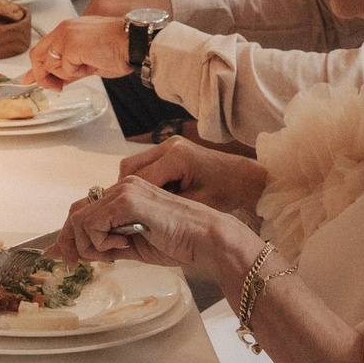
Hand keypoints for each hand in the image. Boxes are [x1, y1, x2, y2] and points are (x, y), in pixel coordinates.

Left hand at [21, 16, 134, 89]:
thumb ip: (65, 69)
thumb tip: (50, 81)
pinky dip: (76, 73)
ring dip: (67, 74)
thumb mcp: (86, 62)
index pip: (42, 48)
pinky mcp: (71, 46)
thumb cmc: (117, 49)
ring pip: (50, 65)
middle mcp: (63, 30)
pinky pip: (64, 69)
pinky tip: (91, 64)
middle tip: (57, 87)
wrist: (134, 43)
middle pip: (37, 56)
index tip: (29, 80)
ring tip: (87, 66)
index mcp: (67, 30)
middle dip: (43, 76)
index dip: (36, 68)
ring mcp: (66, 37)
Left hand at [51, 175, 234, 271]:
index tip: (62, 256)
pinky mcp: (128, 201)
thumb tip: (81, 253)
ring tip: (114, 254)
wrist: (207, 240)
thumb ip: (109, 246)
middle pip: (76, 211)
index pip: (84, 209)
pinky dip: (100, 241)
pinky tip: (123, 246)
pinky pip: (94, 223)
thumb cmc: (179, 243)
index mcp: (125, 194)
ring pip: (81, 219)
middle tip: (72, 263)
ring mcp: (125, 191)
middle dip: (69, 241)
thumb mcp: (135, 247)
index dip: (69, 234)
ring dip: (89, 244)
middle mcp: (122, 186)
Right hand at [112, 136, 268, 218]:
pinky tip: (147, 198)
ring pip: (134, 164)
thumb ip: (166, 206)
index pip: (140, 179)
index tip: (120, 217)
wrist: (243, 178)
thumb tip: (135, 216)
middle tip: (122, 213)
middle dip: (123, 191)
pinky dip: (142, 180)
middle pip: (130, 167)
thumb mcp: (195, 204)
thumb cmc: (225, 193)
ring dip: (131, 185)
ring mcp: (169, 145)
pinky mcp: (170, 149)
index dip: (127, 199)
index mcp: (176, 157)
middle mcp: (169, 145)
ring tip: (133, 207)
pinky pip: (145, 164)